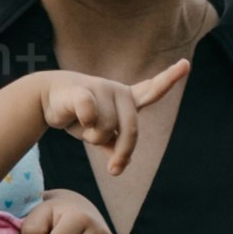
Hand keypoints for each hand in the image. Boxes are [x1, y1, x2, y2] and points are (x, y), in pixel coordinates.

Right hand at [30, 57, 186, 174]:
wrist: (47, 100)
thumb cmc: (78, 116)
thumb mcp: (101, 133)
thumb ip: (115, 146)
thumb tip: (120, 166)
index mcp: (127, 98)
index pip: (152, 90)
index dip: (169, 78)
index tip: (186, 64)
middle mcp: (118, 91)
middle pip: (131, 130)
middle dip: (123, 153)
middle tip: (114, 169)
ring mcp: (101, 88)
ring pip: (106, 130)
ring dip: (93, 138)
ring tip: (83, 127)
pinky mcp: (82, 90)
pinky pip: (90, 115)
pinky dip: (84, 124)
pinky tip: (76, 117)